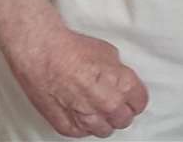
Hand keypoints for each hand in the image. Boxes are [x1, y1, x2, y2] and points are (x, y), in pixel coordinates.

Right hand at [3, 23, 147, 137]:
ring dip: (104, 122)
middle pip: (124, 120)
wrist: (43, 54)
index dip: (135, 99)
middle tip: (115, 104)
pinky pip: (82, 133)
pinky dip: (83, 126)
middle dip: (121, 112)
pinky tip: (81, 114)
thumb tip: (119, 81)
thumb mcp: (109, 53)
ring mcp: (87, 118)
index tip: (131, 98)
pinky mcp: (66, 126)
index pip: (139, 103)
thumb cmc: (72, 49)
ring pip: (104, 131)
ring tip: (98, 111)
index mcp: (122, 85)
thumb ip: (119, 73)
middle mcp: (107, 104)